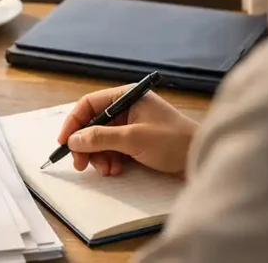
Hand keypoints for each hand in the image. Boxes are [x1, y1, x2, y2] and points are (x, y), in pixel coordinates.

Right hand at [57, 85, 198, 176]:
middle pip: (93, 124)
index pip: (90, 104)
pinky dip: (110, 159)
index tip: (65, 142)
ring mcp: (132, 124)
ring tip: (106, 169)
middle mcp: (127, 107)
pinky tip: (115, 169)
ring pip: (101, 139)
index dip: (74, 123)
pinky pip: (113, 148)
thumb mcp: (134, 139)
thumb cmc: (174, 141)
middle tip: (81, 164)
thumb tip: (74, 139)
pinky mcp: (136, 140)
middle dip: (86, 144)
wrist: (202, 157)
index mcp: (126, 97)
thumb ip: (101, 137)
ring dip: (99, 155)